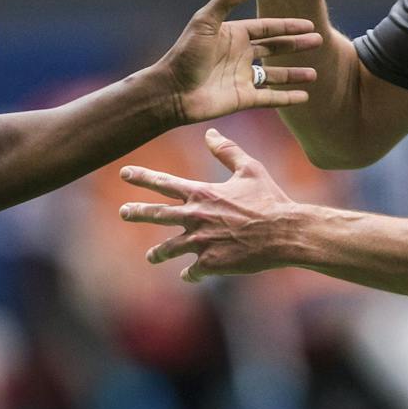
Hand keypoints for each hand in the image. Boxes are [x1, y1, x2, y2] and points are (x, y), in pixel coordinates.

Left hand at [119, 128, 295, 281]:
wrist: (284, 232)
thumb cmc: (269, 199)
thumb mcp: (250, 169)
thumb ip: (227, 151)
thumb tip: (209, 133)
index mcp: (202, 193)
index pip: (164, 183)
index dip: (142, 177)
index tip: (124, 173)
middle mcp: (195, 217)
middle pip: (157, 215)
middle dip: (137, 213)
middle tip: (123, 212)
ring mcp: (200, 242)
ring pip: (168, 249)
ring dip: (158, 253)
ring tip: (151, 256)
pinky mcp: (211, 263)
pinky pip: (193, 270)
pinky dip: (190, 273)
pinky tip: (188, 275)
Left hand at [157, 0, 320, 123]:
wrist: (172, 91)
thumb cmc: (186, 54)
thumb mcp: (206, 21)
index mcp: (234, 35)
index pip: (267, 28)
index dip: (288, 26)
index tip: (309, 24)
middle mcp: (240, 55)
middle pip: (275, 48)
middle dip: (296, 45)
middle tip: (319, 40)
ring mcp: (242, 78)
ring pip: (275, 74)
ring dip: (294, 73)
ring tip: (315, 73)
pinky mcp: (242, 99)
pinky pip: (270, 97)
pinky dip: (287, 97)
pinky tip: (304, 97)